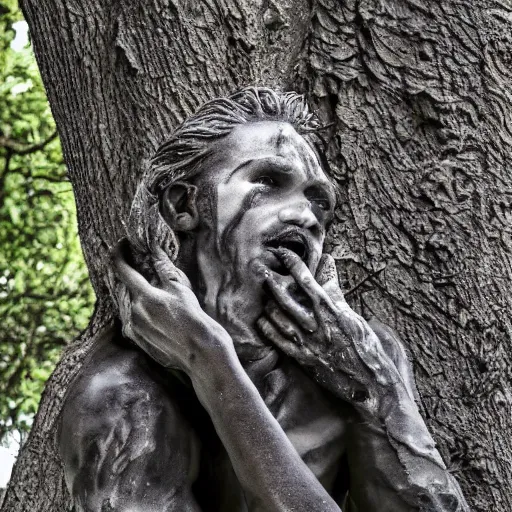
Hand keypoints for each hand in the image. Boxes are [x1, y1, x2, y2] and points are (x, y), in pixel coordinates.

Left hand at [110, 240, 230, 374]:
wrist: (199, 351)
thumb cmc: (193, 317)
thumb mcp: (181, 289)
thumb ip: (164, 269)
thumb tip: (154, 252)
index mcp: (144, 296)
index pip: (122, 269)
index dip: (118, 253)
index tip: (122, 244)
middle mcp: (133, 312)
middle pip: (123, 287)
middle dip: (128, 274)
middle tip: (137, 264)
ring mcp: (133, 328)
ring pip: (126, 303)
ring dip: (132, 293)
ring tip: (148, 289)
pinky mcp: (137, 340)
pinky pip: (130, 319)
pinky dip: (136, 309)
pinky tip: (152, 310)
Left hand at [256, 248, 403, 410]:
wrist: (372, 386)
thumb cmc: (368, 349)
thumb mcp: (354, 316)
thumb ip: (337, 291)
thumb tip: (328, 263)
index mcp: (335, 312)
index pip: (309, 282)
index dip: (294, 265)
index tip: (283, 253)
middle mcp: (319, 326)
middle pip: (289, 299)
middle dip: (273, 283)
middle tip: (260, 269)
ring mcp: (310, 344)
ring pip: (282, 319)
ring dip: (269, 304)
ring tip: (262, 293)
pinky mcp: (305, 360)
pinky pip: (281, 342)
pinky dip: (270, 330)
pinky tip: (262, 320)